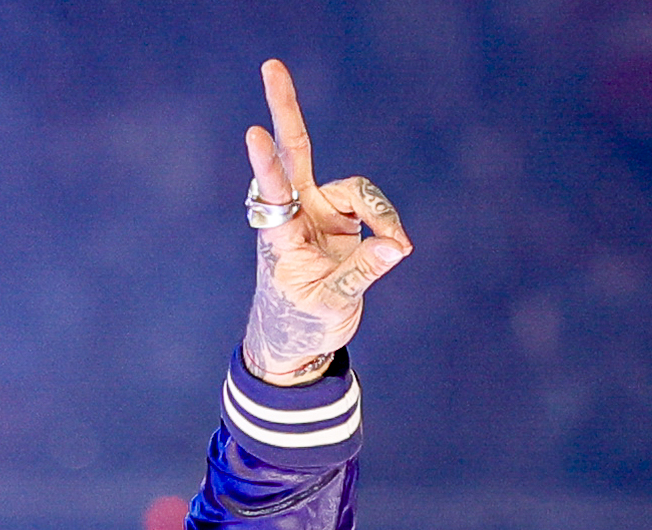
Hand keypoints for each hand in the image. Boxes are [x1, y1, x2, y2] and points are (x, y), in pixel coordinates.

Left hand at [241, 59, 411, 384]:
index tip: (254, 134)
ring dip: (382, 214)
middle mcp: (296, 214)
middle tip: (271, 66)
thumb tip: (397, 244)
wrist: (298, 341)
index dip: (267, 164)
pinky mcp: (341, 219)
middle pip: (296, 150)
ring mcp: (318, 211)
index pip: (274, 192)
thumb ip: (363, 272)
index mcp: (280, 237)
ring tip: (398, 248)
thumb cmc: (301, 324)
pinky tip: (396, 248)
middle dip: (285, 109)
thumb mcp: (331, 306)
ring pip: (359, 190)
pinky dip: (388, 225)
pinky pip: (373, 207)